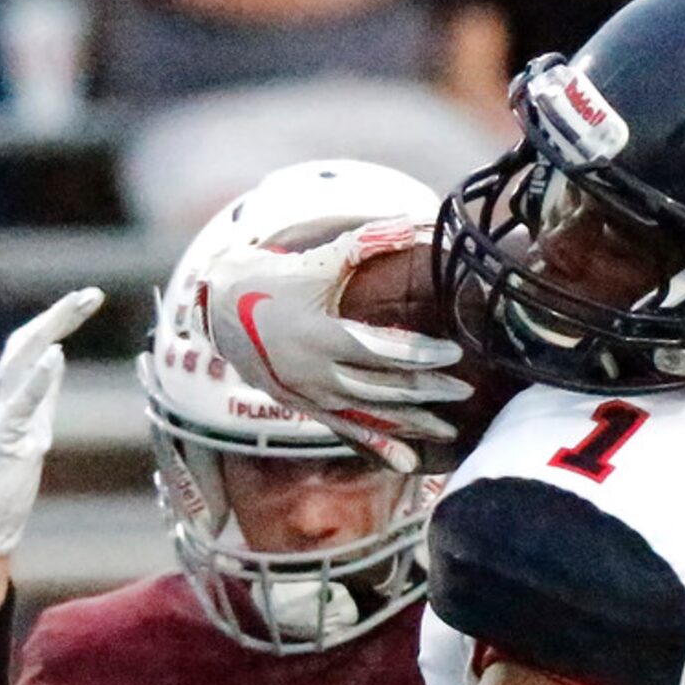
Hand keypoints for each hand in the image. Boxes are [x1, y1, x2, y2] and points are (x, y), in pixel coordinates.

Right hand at [0, 287, 104, 561]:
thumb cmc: (9, 472)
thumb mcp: (34, 424)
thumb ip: (43, 392)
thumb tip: (57, 357)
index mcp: (9, 390)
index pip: (33, 343)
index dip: (59, 318)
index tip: (89, 299)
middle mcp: (1, 393)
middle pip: (27, 340)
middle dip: (59, 315)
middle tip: (90, 294)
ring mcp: (0, 412)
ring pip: (20, 359)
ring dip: (49, 331)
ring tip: (74, 307)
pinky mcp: (4, 435)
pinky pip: (21, 400)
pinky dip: (38, 377)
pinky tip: (54, 354)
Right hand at [200, 219, 467, 472]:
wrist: (219, 311)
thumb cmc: (273, 279)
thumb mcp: (319, 260)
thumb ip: (368, 243)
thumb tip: (416, 221)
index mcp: (322, 337)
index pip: (383, 352)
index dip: (421, 354)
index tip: (454, 353)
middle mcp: (317, 374)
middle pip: (384, 388)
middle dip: (427, 392)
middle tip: (465, 391)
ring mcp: (311, 397)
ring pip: (372, 414)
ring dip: (413, 424)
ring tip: (450, 428)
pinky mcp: (307, 408)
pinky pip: (350, 431)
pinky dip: (380, 446)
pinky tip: (408, 462)